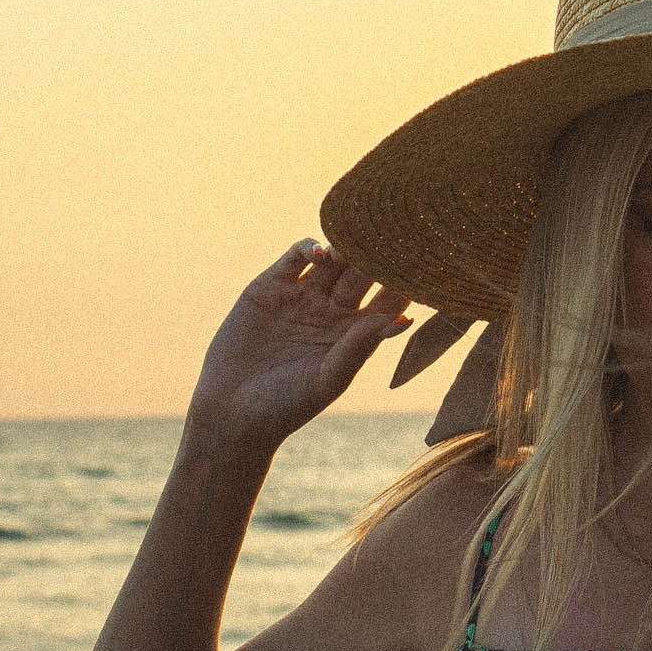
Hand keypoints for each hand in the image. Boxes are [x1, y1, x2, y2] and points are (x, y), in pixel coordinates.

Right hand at [185, 240, 411, 458]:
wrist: (230, 411)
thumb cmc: (286, 406)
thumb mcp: (327, 379)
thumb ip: (360, 347)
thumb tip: (402, 319)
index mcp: (355, 335)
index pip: (388, 301)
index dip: (403, 283)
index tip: (421, 267)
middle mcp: (333, 312)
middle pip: (363, 273)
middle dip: (377, 257)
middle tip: (393, 240)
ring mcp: (304, 296)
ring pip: (333, 260)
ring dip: (346, 248)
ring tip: (354, 249)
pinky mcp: (272, 286)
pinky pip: (296, 256)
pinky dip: (311, 247)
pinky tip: (322, 254)